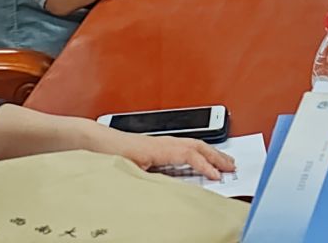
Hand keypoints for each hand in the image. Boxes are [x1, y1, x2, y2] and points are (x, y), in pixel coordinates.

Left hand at [105, 132, 233, 181]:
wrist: (95, 141)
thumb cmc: (109, 152)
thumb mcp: (130, 169)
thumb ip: (150, 177)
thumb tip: (170, 185)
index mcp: (160, 147)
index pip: (190, 154)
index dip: (206, 165)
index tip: (218, 176)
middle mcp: (164, 142)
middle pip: (197, 146)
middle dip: (217, 156)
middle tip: (232, 167)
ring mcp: (162, 142)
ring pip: (193, 144)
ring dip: (211, 153)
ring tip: (224, 161)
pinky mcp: (158, 146)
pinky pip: (186, 146)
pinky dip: (200, 152)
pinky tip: (201, 159)